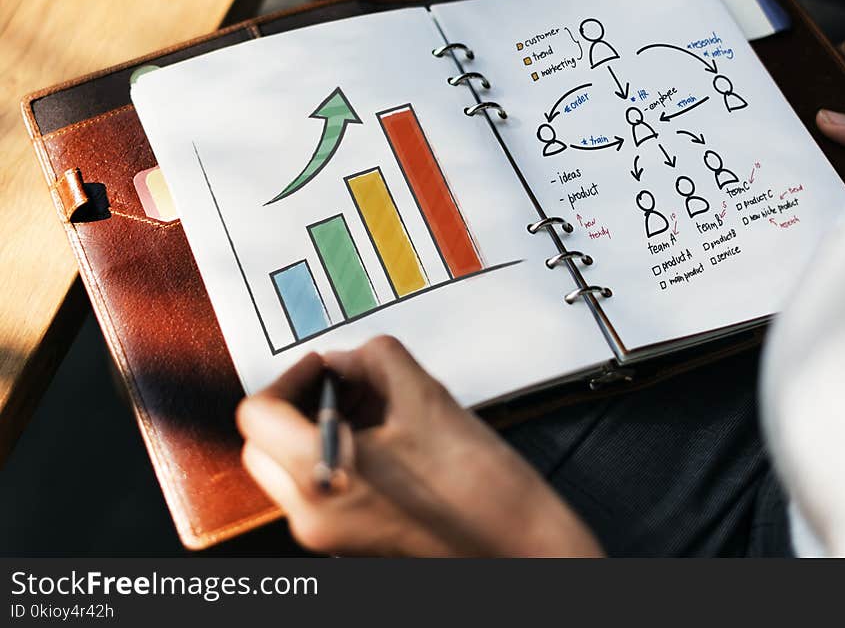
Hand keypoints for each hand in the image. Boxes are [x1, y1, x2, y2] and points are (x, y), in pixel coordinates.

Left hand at [237, 336, 602, 556]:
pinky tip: (383, 440)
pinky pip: (318, 486)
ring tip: (372, 410)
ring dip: (317, 426)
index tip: (324, 366)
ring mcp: (328, 534)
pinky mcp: (348, 539)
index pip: (258, 414)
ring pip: (290, 464)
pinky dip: (335, 454)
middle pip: (263, 443)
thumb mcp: (425, 398)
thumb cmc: (483, 493)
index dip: (291, 376)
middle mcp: (313, 515)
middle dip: (300, 403)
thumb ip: (373, 360)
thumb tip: (344, 359)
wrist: (521, 549)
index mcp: (321, 478)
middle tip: (344, 384)